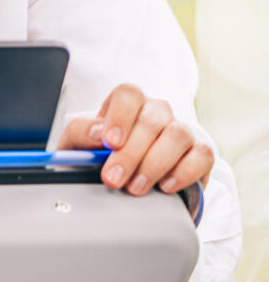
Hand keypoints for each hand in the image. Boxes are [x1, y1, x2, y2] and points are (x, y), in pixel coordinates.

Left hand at [58, 84, 212, 196]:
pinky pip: (203, 155)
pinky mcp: (200, 154)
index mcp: (128, 104)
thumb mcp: (78, 145)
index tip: (109, 143)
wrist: (124, 185)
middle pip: (151, 119)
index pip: (128, 94)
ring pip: (178, 134)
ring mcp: (181, 131)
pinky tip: (165, 186)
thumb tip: (96, 133)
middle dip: (130, 153)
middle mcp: (157, 112)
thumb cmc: (99, 158)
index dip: (120, 116)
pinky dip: (184, 172)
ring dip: (155, 164)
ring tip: (135, 187)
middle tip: (113, 178)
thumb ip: (81, 133)